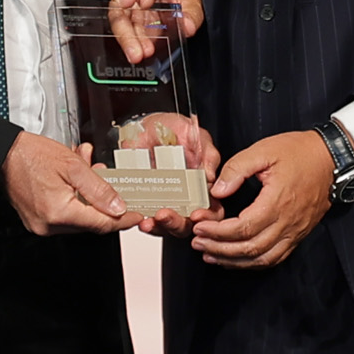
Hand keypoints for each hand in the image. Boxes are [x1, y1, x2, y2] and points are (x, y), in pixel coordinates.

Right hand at [2, 130, 129, 235]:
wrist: (3, 154)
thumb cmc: (30, 155)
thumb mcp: (72, 166)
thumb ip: (99, 189)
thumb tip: (118, 207)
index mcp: (58, 213)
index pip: (101, 224)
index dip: (123, 219)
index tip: (137, 215)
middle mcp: (48, 225)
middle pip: (91, 223)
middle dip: (105, 202)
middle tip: (111, 180)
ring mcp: (41, 225)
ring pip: (80, 219)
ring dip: (89, 199)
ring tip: (88, 172)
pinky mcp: (37, 221)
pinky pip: (65, 216)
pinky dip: (75, 200)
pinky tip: (75, 182)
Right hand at [107, 0, 203, 59]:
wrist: (176, 15)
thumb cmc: (179, 1)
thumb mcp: (192, 5)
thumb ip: (192, 14)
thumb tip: (187, 25)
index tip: (145, 2)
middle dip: (124, 15)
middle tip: (132, 31)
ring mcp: (126, 8)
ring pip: (117, 18)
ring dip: (126, 37)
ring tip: (137, 52)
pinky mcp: (124, 25)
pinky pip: (121, 33)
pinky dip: (128, 44)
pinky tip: (137, 53)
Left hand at [113, 111, 218, 237]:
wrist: (143, 126)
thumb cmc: (172, 129)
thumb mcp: (192, 133)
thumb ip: (207, 153)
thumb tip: (210, 175)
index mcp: (203, 186)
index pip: (212, 210)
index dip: (208, 216)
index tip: (198, 213)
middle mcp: (187, 199)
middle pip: (189, 224)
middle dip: (178, 223)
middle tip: (166, 215)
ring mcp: (167, 204)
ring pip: (168, 227)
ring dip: (160, 226)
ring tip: (151, 218)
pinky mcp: (148, 205)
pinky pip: (149, 221)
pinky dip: (146, 223)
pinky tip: (141, 218)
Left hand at [191, 129, 334, 268]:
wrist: (331, 158)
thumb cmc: (300, 152)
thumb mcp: (264, 151)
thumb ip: (237, 169)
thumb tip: (218, 190)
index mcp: (277, 202)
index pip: (242, 228)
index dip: (217, 231)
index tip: (199, 226)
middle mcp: (287, 222)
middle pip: (249, 248)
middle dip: (219, 249)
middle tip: (198, 243)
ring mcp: (295, 231)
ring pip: (262, 259)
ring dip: (234, 261)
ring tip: (211, 255)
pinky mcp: (298, 234)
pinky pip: (275, 257)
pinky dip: (253, 263)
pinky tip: (236, 258)